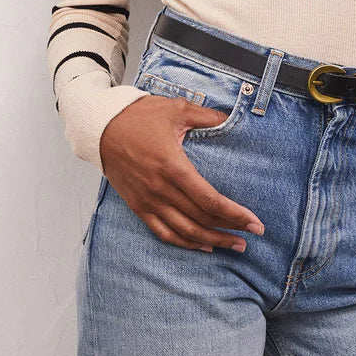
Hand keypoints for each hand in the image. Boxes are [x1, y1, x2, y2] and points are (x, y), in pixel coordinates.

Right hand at [98, 93, 264, 253]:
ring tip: (234, 245)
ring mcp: (148, 201)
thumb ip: (207, 117)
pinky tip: (202, 245)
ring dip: (212, 241)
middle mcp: (161, 189)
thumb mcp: (176, 109)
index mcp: (173, 167)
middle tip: (252, 235)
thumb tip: (232, 117)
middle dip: (230, 230)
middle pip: (201, 219)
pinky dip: (184, 243)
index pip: (210, 200)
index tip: (255, 222)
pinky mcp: (138, 206)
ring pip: (185, 232)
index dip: (235, 215)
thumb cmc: (139, 116)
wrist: (100, 128)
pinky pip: (164, 232)